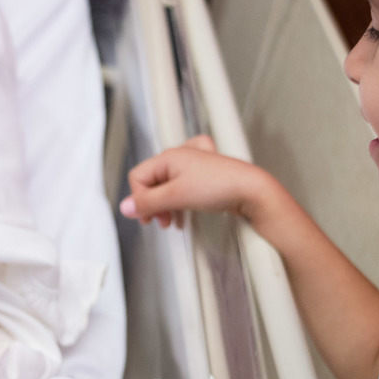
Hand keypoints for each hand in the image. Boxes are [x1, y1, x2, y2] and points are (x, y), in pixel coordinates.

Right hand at [120, 135, 280, 228]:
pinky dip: (180, 202)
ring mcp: (194, 164)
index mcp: (169, 156)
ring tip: (173, 221)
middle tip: (160, 222)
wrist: (252, 190)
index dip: (140, 200)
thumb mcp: (176, 196)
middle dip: (153, 204)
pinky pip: (183, 187)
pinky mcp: (205, 174)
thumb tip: (126, 207)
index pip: (138, 177)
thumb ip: (148, 202)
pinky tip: (185, 215)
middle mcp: (180, 157)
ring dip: (167, 206)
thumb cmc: (219, 186)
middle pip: (152, 182)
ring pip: (168, 185)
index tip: (148, 218)